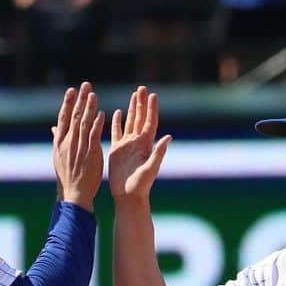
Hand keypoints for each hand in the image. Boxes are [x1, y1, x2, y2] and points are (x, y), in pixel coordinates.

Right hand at [52, 81, 104, 209]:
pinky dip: (97, 124)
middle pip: (74, 116)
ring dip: (89, 107)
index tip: (71, 90)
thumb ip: (58, 139)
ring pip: (84, 123)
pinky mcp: (90, 153)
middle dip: (80, 99)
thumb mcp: (59, 156)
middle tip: (85, 85)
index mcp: (60, 142)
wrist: (74, 192)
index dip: (67, 103)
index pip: (63, 117)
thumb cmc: (68, 175)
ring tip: (93, 94)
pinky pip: (93, 135)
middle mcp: (68, 142)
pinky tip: (101, 113)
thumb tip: (54, 128)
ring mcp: (79, 147)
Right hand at [108, 85, 171, 203]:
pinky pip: (117, 133)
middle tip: (142, 88)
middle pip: (140, 118)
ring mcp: (127, 146)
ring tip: (134, 95)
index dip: (151, 108)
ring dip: (132, 109)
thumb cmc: (141, 185)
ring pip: (130, 122)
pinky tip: (116, 112)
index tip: (152, 95)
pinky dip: (117, 122)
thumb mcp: (151, 168)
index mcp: (146, 145)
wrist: (128, 196)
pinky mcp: (117, 151)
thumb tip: (168, 137)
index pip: (150, 122)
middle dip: (141, 103)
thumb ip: (159, 153)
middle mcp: (138, 143)